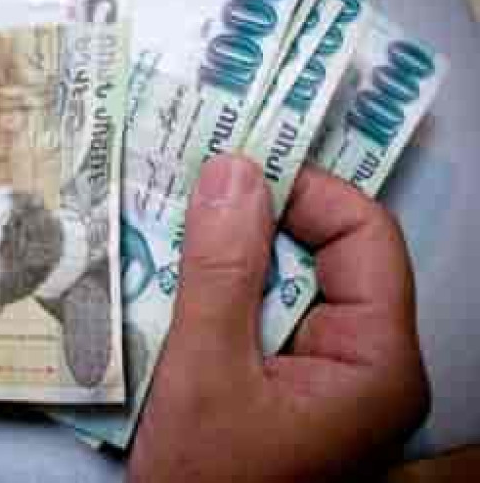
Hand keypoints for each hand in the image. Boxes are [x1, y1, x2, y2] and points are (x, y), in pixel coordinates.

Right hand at [129, 155, 429, 481]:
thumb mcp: (205, 373)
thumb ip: (221, 270)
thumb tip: (233, 170)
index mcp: (375, 361)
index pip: (364, 237)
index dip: (306, 191)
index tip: (236, 168)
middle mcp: (364, 361)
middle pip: (326, 254)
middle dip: (259, 218)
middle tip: (194, 188)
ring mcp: (325, 374)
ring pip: (288, 279)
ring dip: (230, 253)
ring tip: (173, 227)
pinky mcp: (288, 381)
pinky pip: (263, 311)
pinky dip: (220, 288)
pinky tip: (175, 278)